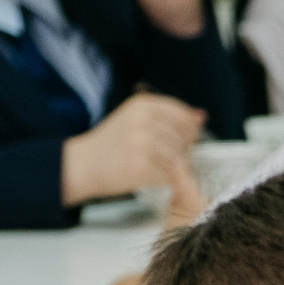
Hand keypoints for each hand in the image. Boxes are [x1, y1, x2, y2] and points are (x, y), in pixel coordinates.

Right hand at [62, 91, 202, 205]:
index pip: (184, 115)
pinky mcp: (141, 166)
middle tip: (165, 156)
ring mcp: (142, 144)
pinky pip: (169, 175)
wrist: (81, 164)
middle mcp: (143, 121)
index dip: (189, 130)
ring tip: (157, 166)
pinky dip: (164, 179)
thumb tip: (202, 116)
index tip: (184, 137)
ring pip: (180, 158)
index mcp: (143, 105)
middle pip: (185, 138)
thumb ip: (169, 116)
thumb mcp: (135, 119)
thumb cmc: (112, 143)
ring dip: (175, 167)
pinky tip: (150, 175)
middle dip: (182, 150)